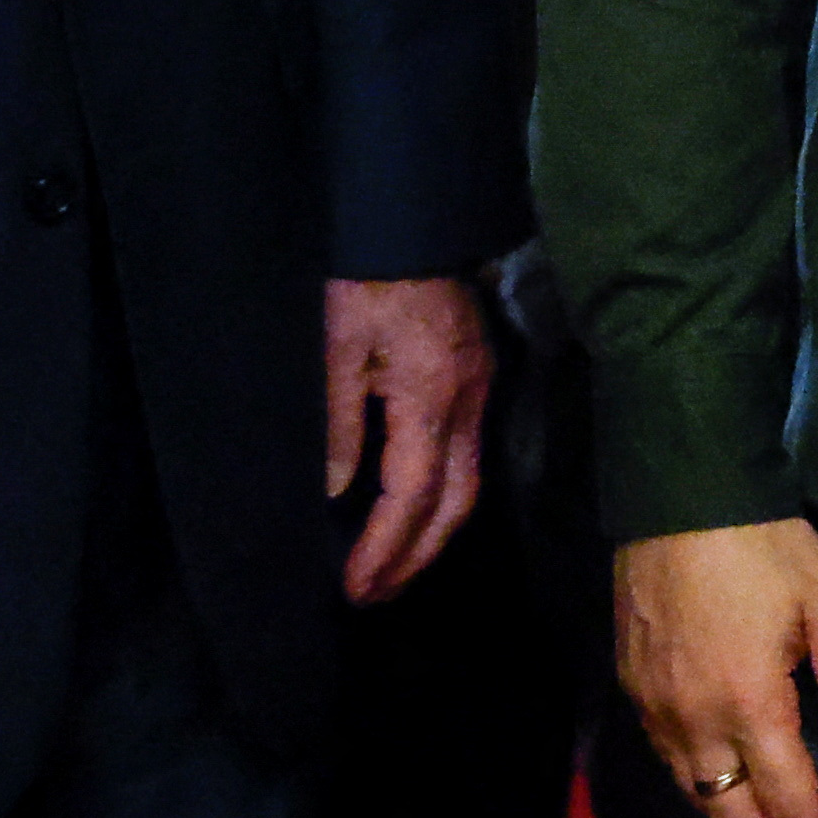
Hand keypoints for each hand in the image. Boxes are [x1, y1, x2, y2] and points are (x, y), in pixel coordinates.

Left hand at [327, 274, 494, 603]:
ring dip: (433, 536)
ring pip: (470, 487)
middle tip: (373, 594)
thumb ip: (340, 424)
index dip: (384, 548)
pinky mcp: (479, 381)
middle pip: (454, 504)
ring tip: (392, 569)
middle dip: (414, 558)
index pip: (411, 495)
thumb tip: (336, 493)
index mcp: (429, 398)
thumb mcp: (337, 348)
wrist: (415, 223)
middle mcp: (466, 404)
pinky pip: (469, 458)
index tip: (356, 585)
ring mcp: (480, 393)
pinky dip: (443, 499)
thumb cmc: (368, 282)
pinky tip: (416, 514)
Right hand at [613, 518, 817, 817]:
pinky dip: (700, 790)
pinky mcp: (632, 687)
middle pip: (732, 817)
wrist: (679, 495)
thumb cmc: (763, 546)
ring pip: (694, 797)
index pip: (789, 800)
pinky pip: (668, 761)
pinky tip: (724, 788)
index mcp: (750, 704)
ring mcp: (656, 707)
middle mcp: (694, 720)